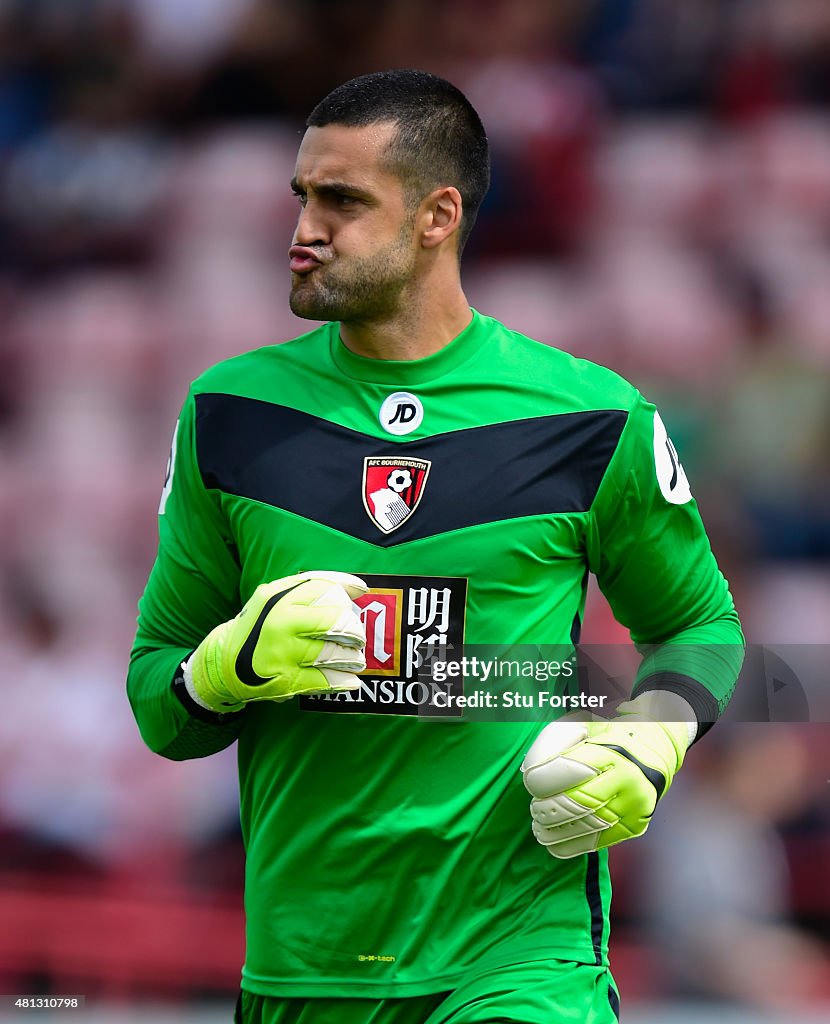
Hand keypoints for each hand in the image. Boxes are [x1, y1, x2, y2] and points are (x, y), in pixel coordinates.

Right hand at [183, 570, 367, 711]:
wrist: (223, 663)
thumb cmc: (260, 625)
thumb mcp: (276, 597)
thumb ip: (313, 587)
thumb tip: (359, 588)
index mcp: (278, 598)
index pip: (324, 588)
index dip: (346, 593)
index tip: (357, 600)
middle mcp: (280, 623)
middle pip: (335, 619)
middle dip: (354, 629)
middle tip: (357, 636)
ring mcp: (282, 653)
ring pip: (333, 652)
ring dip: (352, 656)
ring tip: (355, 657)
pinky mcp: (286, 680)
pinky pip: (326, 680)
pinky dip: (344, 680)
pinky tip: (350, 679)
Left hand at [521, 695, 693, 857]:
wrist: (656, 747)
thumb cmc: (607, 736)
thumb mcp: (581, 725)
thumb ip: (552, 742)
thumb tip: (530, 771)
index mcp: (610, 751)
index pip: (566, 771)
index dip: (540, 780)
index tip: (530, 781)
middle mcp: (626, 779)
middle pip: (575, 803)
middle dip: (546, 809)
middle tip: (535, 808)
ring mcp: (634, 806)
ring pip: (585, 827)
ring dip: (554, 832)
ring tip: (540, 827)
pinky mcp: (635, 826)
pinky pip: (598, 842)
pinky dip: (571, 846)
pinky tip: (554, 842)